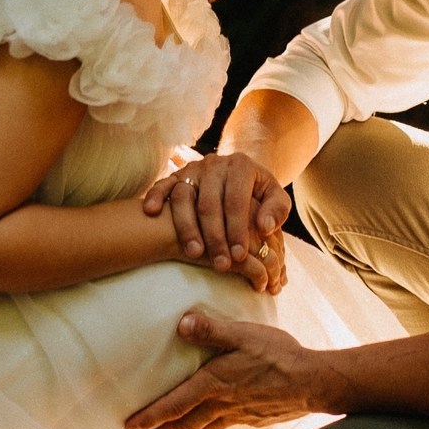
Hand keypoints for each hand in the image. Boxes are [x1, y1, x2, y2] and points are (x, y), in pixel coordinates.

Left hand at [124, 309, 329, 428]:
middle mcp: (222, 404)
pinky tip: (204, 428)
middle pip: (184, 426)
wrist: (313, 382)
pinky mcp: (251, 418)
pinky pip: (219, 428)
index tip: (130, 428)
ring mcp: (237, 415)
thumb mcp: (244, 334)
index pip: (175, 404)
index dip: (151, 416)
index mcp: (215, 384)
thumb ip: (213, 329)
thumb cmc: (279, 355)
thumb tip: (182, 324)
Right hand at [142, 151, 291, 290]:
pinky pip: (163, 183)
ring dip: (187, 227)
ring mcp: (193, 168)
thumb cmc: (257, 192)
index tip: (240, 256)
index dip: (238, 229)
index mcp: (241, 165)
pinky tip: (150, 212)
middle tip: (221, 264)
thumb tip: (265, 226)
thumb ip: (277, 210)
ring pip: (184, 196)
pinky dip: (155, 195)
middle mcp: (215, 163)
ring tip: (194, 254)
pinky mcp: (176, 175)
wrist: (237, 173)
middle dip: (215, 236)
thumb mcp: (275, 197)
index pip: (236, 200)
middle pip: (209, 203)